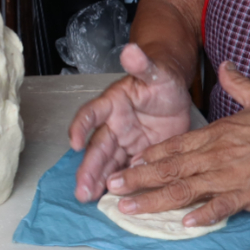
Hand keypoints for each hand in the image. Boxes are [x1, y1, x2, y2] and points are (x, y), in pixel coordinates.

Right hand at [69, 44, 193, 201]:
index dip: (82, 127)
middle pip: (98, 147)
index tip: (75, 142)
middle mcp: (114, 125)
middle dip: (89, 168)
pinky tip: (110, 200)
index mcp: (113, 103)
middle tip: (81, 188)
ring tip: (87, 197)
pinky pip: (126, 171)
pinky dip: (119, 185)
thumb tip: (131, 50)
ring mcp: (125, 142)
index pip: (92, 113)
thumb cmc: (161, 78)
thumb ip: (142, 64)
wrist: (174, 92)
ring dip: (96, 180)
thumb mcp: (156, 71)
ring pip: (108, 163)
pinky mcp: (139, 155)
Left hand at [104, 61, 249, 226]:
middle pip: (170, 168)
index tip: (129, 162)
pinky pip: (220, 207)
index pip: (176, 145)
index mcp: (219, 133)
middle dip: (138, 179)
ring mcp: (232, 176)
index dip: (150, 156)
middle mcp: (219, 154)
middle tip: (112, 188)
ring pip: (185, 189)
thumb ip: (239, 84)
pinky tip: (182, 223)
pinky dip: (201, 215)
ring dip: (154, 200)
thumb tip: (228, 65)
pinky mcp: (249, 195)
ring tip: (130, 209)